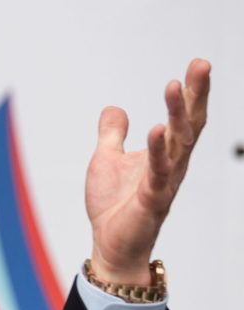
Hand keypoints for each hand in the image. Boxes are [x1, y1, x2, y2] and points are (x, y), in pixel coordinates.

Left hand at [86, 58, 210, 285]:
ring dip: (176, 114)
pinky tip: (156, 129)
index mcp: (165, 153)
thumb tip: (114, 108)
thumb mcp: (107, 159)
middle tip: (201, 65)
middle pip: (190, 124)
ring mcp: (164, 181)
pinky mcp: (151, 199)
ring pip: (177, 143)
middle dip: (195, 94)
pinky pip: (157, 172)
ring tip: (174, 86)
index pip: (184, 117)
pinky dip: (158, 150)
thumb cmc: (114, 205)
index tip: (198, 64)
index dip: (192, 92)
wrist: (110, 245)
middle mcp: (172, 164)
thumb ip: (112, 134)